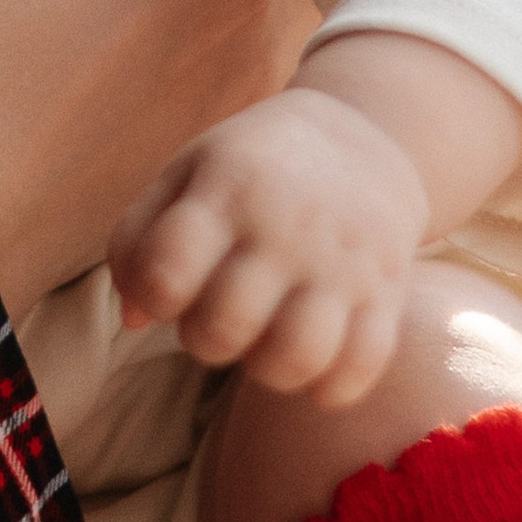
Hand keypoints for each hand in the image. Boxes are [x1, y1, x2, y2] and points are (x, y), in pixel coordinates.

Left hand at [109, 85, 428, 404]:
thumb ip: (137, 242)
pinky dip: (330, 385)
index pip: (166, 273)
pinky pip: (361, 365)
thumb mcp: (184, 176)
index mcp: (226, 191)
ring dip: (266, 370)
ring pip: (296, 357)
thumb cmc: (248, 170)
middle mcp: (286, 228)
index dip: (154, 297)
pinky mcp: (386, 291)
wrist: (361, 136)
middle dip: (204, 340)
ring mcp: (341, 263)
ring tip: (265, 343)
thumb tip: (135, 320)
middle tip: (217, 317)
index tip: (168, 289)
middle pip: (225, 327)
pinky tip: (313, 363)